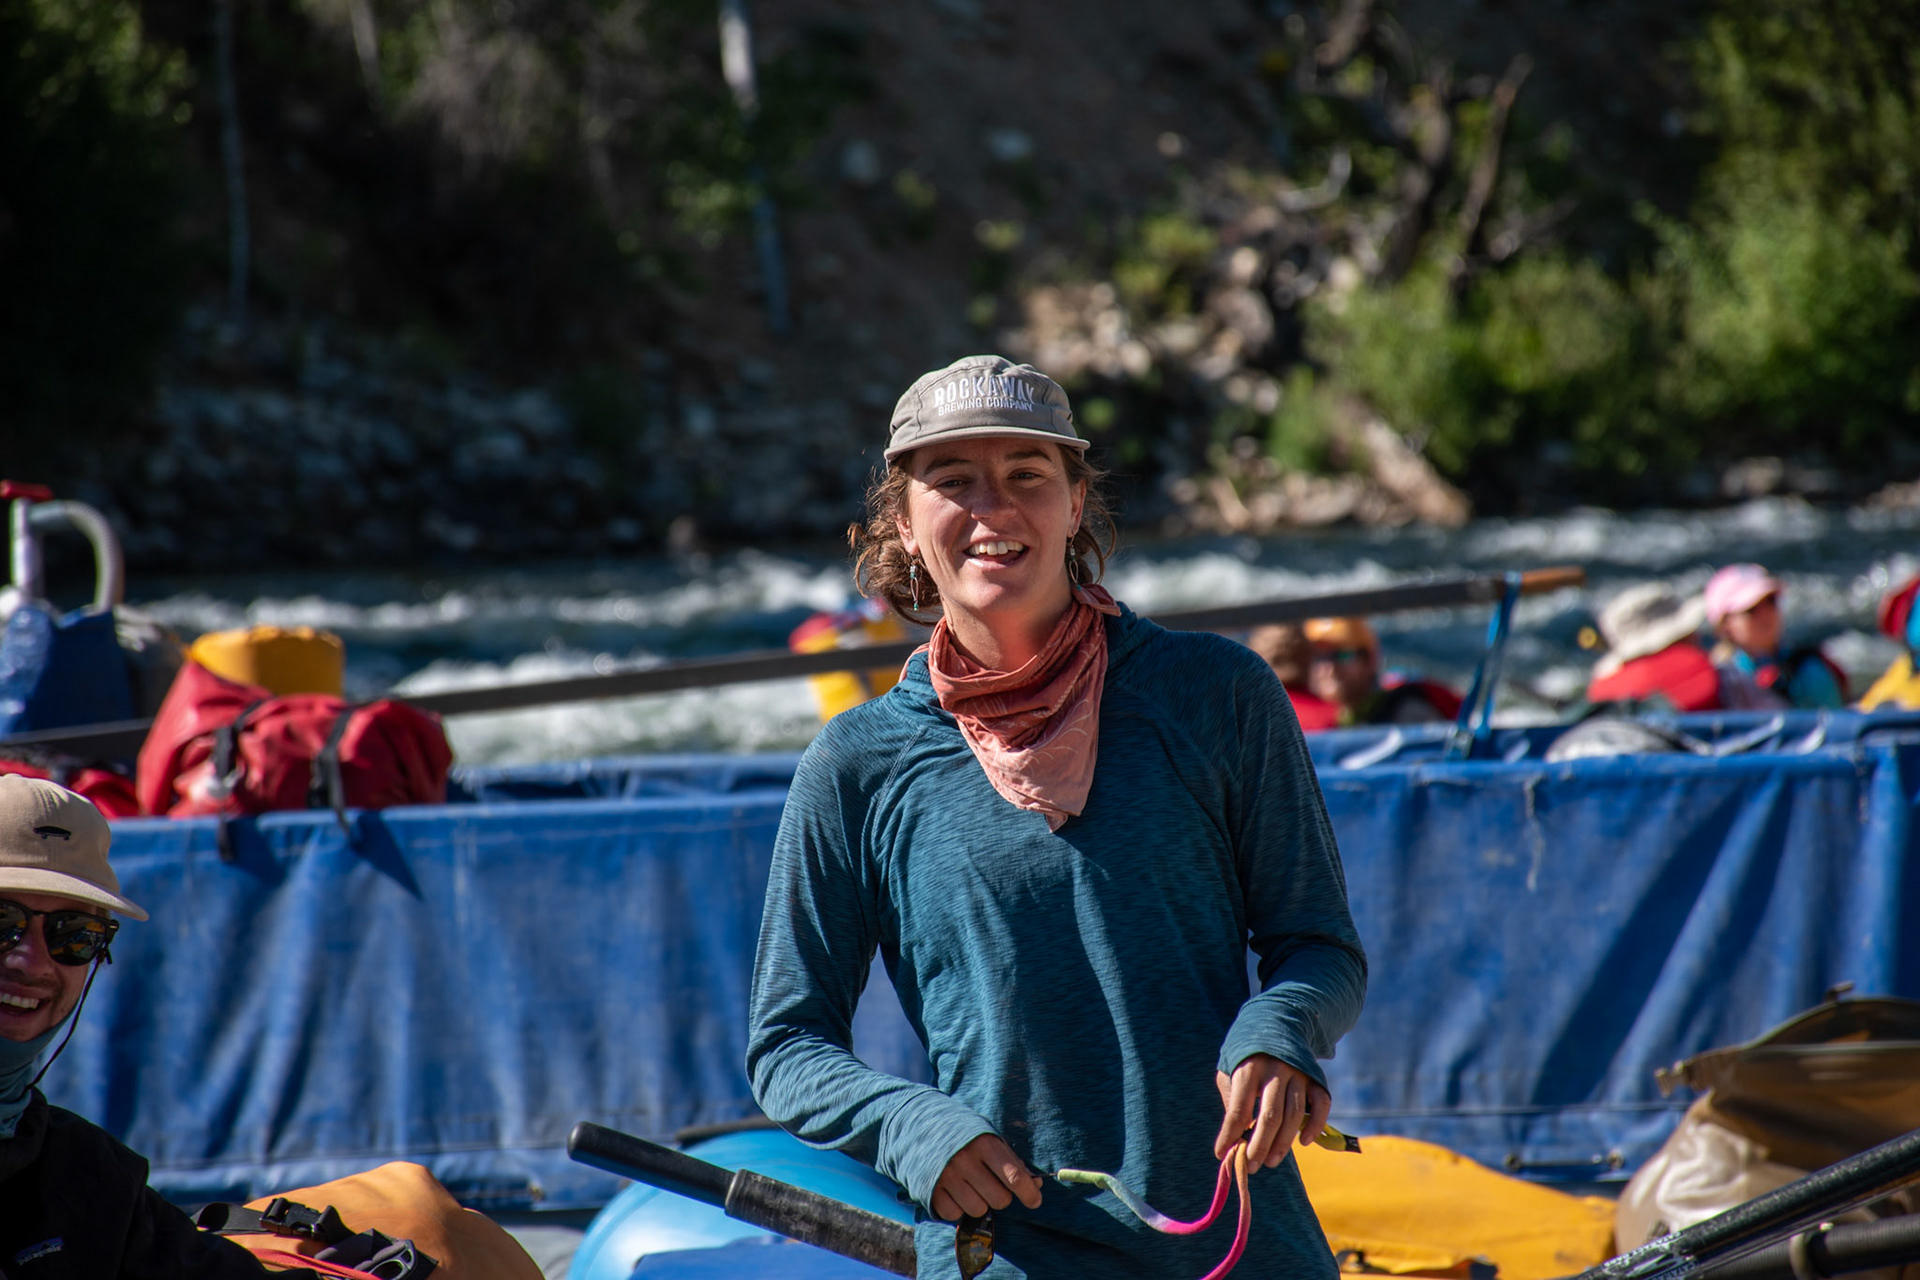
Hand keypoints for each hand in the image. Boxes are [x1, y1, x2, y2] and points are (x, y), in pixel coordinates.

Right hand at [930, 1133, 1043, 1221]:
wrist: (920, 1125)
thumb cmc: (964, 1134)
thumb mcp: (989, 1138)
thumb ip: (1012, 1161)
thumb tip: (1036, 1185)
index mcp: (984, 1144)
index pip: (1014, 1176)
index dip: (1029, 1193)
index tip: (1035, 1201)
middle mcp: (965, 1160)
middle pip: (1000, 1199)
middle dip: (1000, 1196)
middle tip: (990, 1183)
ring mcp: (946, 1176)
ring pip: (979, 1210)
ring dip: (979, 1203)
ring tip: (970, 1185)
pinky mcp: (931, 1190)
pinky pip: (956, 1214)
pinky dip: (958, 1208)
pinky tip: (954, 1191)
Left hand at [1214, 1053, 1330, 1168]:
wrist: (1277, 1022)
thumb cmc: (1247, 1055)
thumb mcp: (1230, 1069)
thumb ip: (1232, 1099)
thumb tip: (1233, 1136)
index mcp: (1249, 1068)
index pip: (1239, 1108)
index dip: (1230, 1134)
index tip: (1222, 1154)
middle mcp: (1276, 1070)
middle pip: (1270, 1116)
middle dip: (1259, 1146)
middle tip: (1251, 1166)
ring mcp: (1298, 1073)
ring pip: (1294, 1115)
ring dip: (1283, 1143)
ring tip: (1271, 1161)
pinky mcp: (1316, 1078)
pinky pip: (1321, 1104)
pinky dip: (1316, 1125)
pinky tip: (1304, 1142)